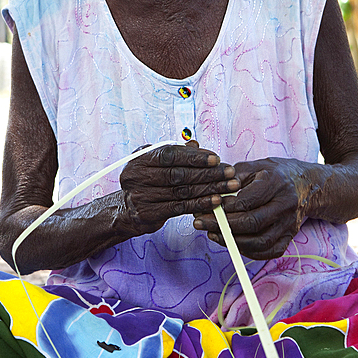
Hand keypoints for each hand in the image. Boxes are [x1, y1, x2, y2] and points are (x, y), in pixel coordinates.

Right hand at [120, 144, 238, 233]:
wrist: (128, 210)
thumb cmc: (147, 182)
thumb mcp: (155, 163)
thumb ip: (175, 153)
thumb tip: (195, 144)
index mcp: (140, 159)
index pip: (170, 155)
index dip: (194, 157)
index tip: (216, 159)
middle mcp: (137, 176)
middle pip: (179, 174)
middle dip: (208, 173)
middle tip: (229, 173)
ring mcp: (141, 196)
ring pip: (182, 191)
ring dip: (209, 188)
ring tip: (228, 186)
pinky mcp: (149, 213)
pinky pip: (180, 207)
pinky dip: (200, 203)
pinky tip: (216, 200)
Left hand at [192, 157, 322, 258]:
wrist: (305, 184)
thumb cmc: (273, 174)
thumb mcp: (254, 166)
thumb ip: (233, 177)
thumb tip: (213, 191)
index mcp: (276, 182)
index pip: (247, 201)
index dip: (224, 207)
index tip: (206, 206)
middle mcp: (286, 204)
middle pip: (253, 222)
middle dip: (222, 225)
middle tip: (201, 222)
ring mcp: (290, 223)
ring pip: (260, 242)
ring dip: (233, 241)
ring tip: (213, 233)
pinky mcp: (290, 237)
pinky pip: (268, 251)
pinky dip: (248, 251)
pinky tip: (231, 242)